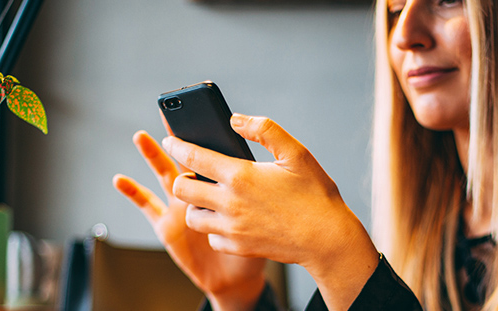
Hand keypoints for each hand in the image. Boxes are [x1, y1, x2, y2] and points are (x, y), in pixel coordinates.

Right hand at [113, 131, 265, 310]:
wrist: (242, 277)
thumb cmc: (257, 239)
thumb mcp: (269, 199)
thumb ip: (266, 169)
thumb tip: (246, 135)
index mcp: (226, 181)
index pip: (213, 151)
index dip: (204, 130)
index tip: (198, 108)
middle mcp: (201, 191)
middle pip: (185, 158)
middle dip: (176, 139)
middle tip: (171, 118)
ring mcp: (181, 207)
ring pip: (165, 174)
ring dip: (152, 156)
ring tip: (141, 137)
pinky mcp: (167, 226)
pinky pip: (147, 205)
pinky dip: (132, 192)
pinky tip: (120, 180)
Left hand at [163, 113, 378, 309]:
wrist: (327, 239)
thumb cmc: (315, 194)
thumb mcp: (295, 153)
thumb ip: (264, 130)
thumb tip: (234, 120)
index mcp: (240, 175)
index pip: (192, 156)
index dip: (176, 144)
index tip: (169, 140)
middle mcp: (230, 203)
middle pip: (182, 188)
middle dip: (181, 176)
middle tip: (193, 172)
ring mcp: (232, 228)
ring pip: (192, 216)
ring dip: (195, 205)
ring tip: (210, 197)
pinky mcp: (238, 247)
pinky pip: (212, 237)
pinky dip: (214, 228)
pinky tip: (229, 219)